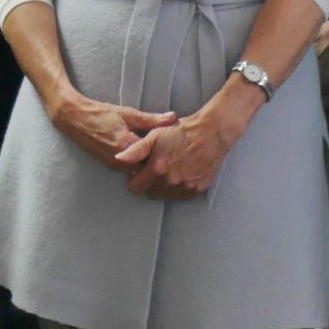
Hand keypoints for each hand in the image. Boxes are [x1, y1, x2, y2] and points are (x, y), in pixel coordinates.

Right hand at [44, 90, 177, 170]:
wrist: (74, 119)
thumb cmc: (101, 114)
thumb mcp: (128, 114)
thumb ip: (152, 119)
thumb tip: (174, 117)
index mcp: (126, 146)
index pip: (154, 158)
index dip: (166, 154)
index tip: (177, 149)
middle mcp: (120, 160)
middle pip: (147, 168)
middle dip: (158, 162)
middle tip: (173, 155)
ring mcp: (113, 165)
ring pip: (138, 170)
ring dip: (148, 164)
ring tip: (161, 155)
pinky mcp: (109, 165)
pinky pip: (129, 169)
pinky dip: (138, 163)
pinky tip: (145, 155)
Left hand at [114, 101, 246, 200]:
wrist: (210, 133)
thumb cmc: (180, 132)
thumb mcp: (154, 136)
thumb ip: (135, 151)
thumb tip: (118, 159)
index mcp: (157, 169)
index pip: (135, 188)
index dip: (135, 179)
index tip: (140, 171)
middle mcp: (171, 182)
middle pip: (150, 193)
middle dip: (149, 183)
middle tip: (156, 168)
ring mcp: (185, 187)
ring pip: (165, 196)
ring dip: (164, 186)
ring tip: (170, 169)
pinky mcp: (197, 190)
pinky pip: (181, 196)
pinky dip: (178, 188)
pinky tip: (181, 173)